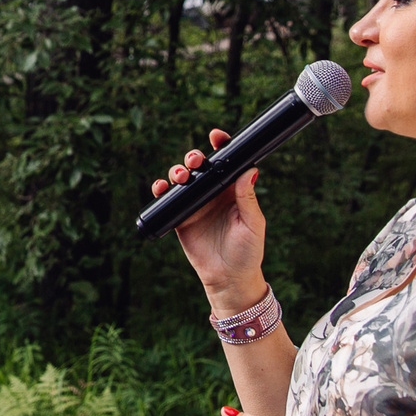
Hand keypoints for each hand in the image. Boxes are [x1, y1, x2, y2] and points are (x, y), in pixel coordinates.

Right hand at [149, 127, 267, 312]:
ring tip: (181, 176)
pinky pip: (168, 199)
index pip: (227, 162)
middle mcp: (213, 193)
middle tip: (195, 160)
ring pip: (183, 179)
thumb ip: (248, 199)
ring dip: (178, 171)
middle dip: (194, 157)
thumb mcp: (253, 224)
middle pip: (201, 166)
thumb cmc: (248, 252)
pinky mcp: (180, 217)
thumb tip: (249, 172)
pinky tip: (162, 187)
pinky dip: (162, 190)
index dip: (221, 146)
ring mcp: (196, 204)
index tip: (216, 136)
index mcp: (233, 191)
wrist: (228, 278)